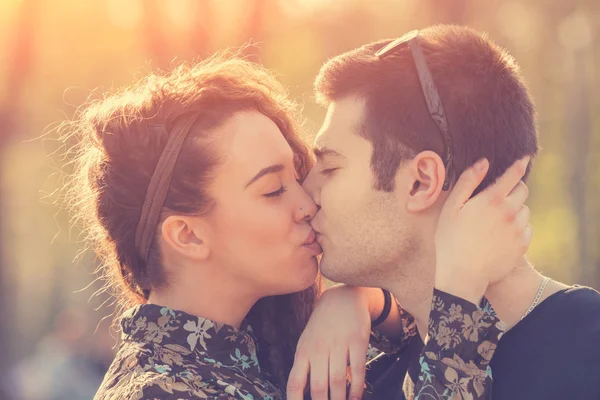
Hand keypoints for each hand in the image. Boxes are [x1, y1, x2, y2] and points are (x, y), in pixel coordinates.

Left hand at [287, 285, 373, 399]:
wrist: (342, 298)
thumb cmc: (322, 326)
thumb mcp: (307, 343)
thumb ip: (305, 367)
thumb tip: (302, 394)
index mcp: (303, 352)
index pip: (295, 383)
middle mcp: (319, 349)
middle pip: (319, 387)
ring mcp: (338, 345)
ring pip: (338, 381)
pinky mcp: (357, 341)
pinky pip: (358, 370)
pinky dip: (357, 388)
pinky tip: (356, 397)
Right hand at [435, 157, 531, 303]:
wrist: (461, 274)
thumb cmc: (450, 238)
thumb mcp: (452, 207)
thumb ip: (468, 181)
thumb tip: (484, 162)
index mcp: (492, 199)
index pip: (513, 175)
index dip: (519, 165)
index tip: (524, 159)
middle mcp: (509, 212)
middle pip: (523, 191)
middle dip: (514, 189)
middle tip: (499, 197)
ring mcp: (518, 229)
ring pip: (525, 210)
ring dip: (516, 209)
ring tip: (497, 220)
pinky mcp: (522, 245)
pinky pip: (527, 228)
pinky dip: (518, 227)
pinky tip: (502, 234)